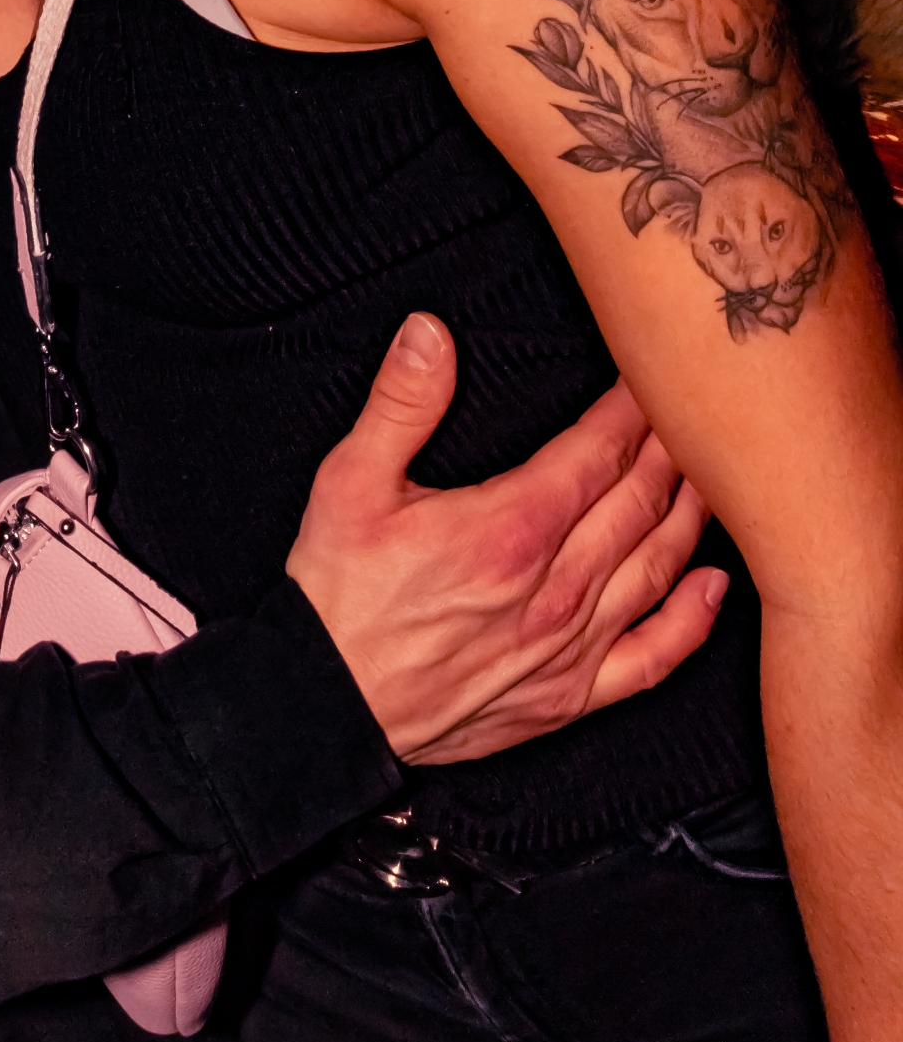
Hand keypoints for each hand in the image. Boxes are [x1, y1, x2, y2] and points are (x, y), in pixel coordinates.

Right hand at [284, 311, 724, 764]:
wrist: (327, 706)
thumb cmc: (338, 595)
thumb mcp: (350, 482)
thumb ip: (400, 403)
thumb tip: (430, 335)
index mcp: (509, 530)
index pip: (596, 454)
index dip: (629, 411)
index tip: (647, 376)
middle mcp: (553, 588)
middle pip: (637, 504)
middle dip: (669, 451)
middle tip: (692, 413)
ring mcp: (568, 648)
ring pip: (655, 569)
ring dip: (691, 518)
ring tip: (714, 476)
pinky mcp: (568, 697)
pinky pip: (652, 658)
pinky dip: (692, 621)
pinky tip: (712, 587)